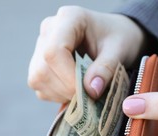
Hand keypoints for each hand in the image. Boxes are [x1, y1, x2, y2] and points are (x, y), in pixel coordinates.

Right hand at [28, 6, 146, 102]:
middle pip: (43, 69)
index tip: (89, 92)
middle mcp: (49, 30)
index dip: (68, 77)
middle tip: (91, 95)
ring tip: (85, 91)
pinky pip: (40, 86)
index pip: (54, 52)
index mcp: (69, 18)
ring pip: (38, 79)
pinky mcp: (39, 63)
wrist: (115, 36)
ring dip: (62, 94)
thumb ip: (106, 69)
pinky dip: (58, 95)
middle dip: (67, 89)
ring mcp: (41, 46)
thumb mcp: (119, 51)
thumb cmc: (119, 38)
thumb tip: (91, 91)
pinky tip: (76, 90)